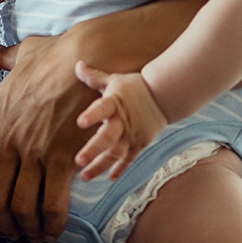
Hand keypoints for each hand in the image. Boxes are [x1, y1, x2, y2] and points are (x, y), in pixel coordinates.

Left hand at [0, 0, 204, 242]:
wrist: (88, 56)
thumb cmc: (57, 54)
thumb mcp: (22, 54)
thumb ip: (4, 58)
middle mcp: (7, 138)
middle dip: (0, 221)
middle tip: (10, 234)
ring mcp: (32, 149)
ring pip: (22, 203)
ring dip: (27, 226)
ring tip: (34, 236)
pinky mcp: (61, 156)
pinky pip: (53, 201)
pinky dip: (53, 221)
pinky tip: (55, 229)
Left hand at [73, 62, 168, 180]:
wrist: (164, 96)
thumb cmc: (134, 87)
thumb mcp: (114, 80)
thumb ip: (94, 77)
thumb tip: (77, 64)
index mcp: (114, 103)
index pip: (102, 108)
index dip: (92, 115)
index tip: (80, 122)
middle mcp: (123, 121)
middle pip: (108, 138)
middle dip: (93, 150)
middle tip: (78, 160)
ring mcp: (132, 135)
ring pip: (116, 153)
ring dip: (100, 165)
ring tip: (85, 176)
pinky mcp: (139, 143)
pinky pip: (129, 159)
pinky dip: (120, 168)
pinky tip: (109, 178)